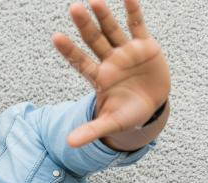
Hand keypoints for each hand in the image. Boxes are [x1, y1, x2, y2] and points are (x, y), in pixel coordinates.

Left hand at [53, 0, 169, 146]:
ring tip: (94, 0)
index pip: (79, 62)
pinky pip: (138, 26)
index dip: (69, 50)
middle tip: (73, 8)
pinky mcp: (144, 46)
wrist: (151, 106)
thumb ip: (91, 131)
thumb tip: (68, 145)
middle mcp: (109, 61)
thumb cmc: (127, 114)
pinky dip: (133, 11)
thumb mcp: (110, 124)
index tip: (56, 37)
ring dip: (104, 16)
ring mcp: (125, 52)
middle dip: (84, 26)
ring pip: (112, 31)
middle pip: (94, 41)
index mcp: (98, 78)